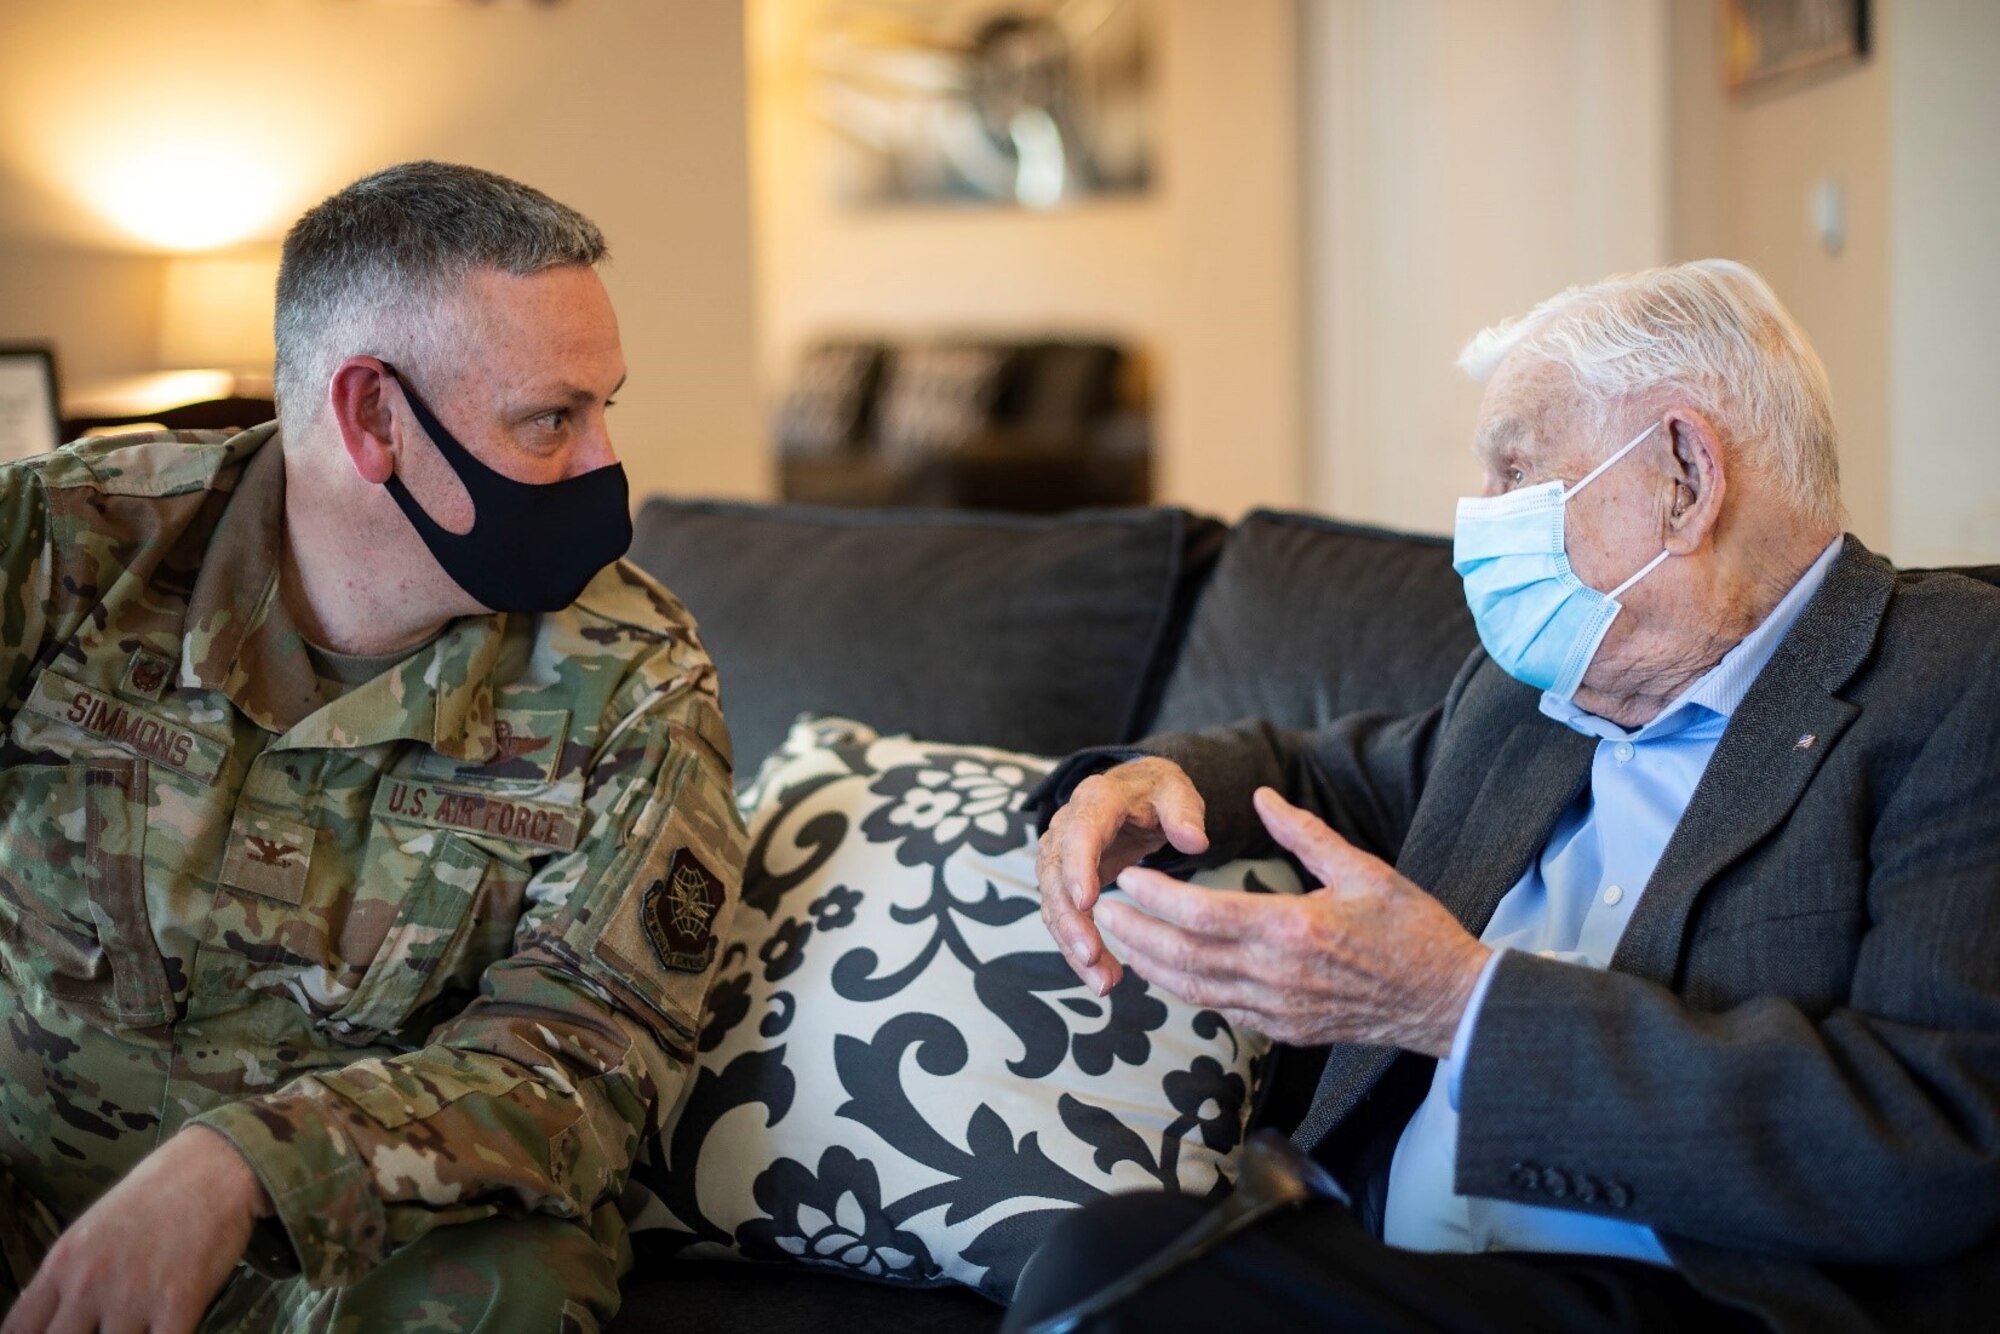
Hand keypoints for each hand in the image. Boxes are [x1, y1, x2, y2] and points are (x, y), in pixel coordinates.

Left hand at [4, 1126, 270, 1333]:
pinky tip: (169, 1329)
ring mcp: (132, 1297)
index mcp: (62, 1264)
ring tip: (140, 1328)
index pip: (18, 1330)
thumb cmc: (157, 1189)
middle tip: (102, 1330)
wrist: (217, 1163)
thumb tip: (52, 1316)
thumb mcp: (93, 1227)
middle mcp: (88, 1284)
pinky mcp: (178, 1302)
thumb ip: (68, 1274)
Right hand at [1036, 757, 1208, 994]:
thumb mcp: (1176, 792)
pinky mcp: (1063, 883)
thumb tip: (1195, 841)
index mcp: (1095, 802)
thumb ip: (1184, 812)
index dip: (1078, 868)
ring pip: (1053, 904)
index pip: (1079, 834)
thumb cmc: (1156, 794)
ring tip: (1103, 982)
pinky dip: (1077, 949)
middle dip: (1070, 920)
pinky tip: (1102, 976)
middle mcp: (1065, 828)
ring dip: (1072, 944)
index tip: (1089, 903)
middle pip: (1054, 876)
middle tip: (1092, 957)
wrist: (1135, 793)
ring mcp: (1059, 857)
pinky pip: (1062, 918)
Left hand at [1095, 786, 1489, 1056]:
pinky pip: (1223, 1011)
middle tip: (1103, 911)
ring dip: (1152, 967)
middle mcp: (1278, 976)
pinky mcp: (1286, 1031)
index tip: (1129, 880)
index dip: (1158, 899)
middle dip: (1137, 935)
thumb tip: (1262, 795)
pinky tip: (1169, 971)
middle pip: (1185, 959)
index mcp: (1294, 929)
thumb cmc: (1412, 931)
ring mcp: (1280, 1010)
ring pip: (1196, 992)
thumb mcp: (1364, 869)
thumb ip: (1305, 833)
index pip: (1203, 916)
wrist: (1449, 1001)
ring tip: (1122, 940)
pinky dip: (1188, 990)